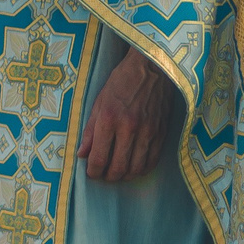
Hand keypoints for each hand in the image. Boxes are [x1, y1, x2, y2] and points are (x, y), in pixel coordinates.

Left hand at [77, 51, 177, 182]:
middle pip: (118, 168)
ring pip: (136, 168)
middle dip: (108, 177)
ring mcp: (148, 131)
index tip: (91, 173)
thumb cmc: (121, 81)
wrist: (152, 67)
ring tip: (118, 173)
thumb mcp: (99, 102)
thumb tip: (82, 154)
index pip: (99, 158)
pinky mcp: (162, 132)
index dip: (93, 171)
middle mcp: (129, 128)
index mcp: (109, 119)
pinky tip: (135, 167)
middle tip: (103, 175)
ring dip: (125, 176)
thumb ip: (90, 130)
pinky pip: (152, 161)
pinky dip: (142, 169)